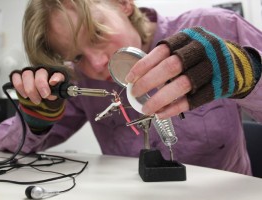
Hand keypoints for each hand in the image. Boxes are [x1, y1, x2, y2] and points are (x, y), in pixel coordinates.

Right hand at [10, 66, 67, 104]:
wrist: (41, 96)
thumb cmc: (49, 93)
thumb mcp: (55, 95)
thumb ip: (55, 94)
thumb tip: (50, 95)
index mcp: (55, 74)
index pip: (57, 73)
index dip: (55, 78)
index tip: (53, 83)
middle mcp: (42, 70)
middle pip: (40, 73)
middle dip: (41, 85)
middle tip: (44, 96)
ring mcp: (30, 72)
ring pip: (27, 74)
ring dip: (30, 89)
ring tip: (36, 100)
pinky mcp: (19, 75)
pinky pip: (16, 77)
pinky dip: (19, 86)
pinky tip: (25, 95)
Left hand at [125, 27, 256, 118]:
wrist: (234, 64)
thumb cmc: (199, 57)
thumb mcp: (184, 48)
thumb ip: (165, 58)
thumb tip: (137, 78)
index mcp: (188, 38)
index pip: (161, 51)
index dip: (143, 66)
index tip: (129, 79)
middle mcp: (201, 50)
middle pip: (170, 67)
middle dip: (148, 82)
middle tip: (135, 94)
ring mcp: (211, 69)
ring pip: (182, 85)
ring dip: (159, 99)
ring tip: (146, 109)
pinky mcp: (216, 87)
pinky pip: (192, 101)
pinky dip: (174, 108)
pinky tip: (161, 113)